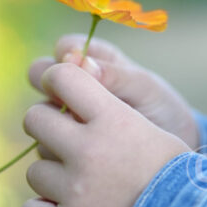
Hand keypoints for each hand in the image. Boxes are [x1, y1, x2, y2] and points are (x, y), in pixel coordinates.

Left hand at [20, 63, 189, 206]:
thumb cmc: (168, 162)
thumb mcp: (148, 116)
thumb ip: (110, 86)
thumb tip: (71, 59)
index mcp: (113, 118)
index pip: (61, 75)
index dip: (57, 78)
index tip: (63, 87)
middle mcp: (89, 151)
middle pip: (35, 118)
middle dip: (46, 123)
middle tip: (66, 136)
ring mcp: (75, 192)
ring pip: (35, 169)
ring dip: (52, 173)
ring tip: (82, 180)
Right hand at [28, 34, 200, 149]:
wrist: (167, 159)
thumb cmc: (159, 110)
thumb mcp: (145, 89)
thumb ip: (115, 74)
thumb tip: (82, 62)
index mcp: (95, 59)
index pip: (64, 47)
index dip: (66, 56)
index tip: (80, 69)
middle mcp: (72, 86)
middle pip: (39, 73)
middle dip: (49, 84)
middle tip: (71, 101)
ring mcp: (62, 116)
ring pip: (39, 111)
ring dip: (55, 120)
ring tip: (86, 134)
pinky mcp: (59, 147)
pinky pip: (44, 143)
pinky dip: (56, 146)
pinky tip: (78, 156)